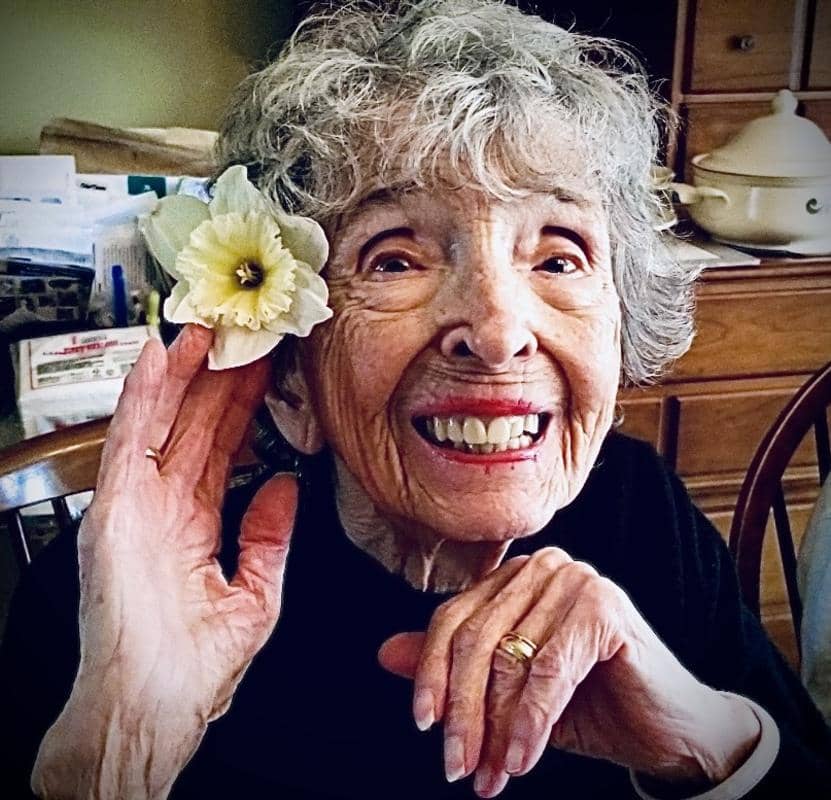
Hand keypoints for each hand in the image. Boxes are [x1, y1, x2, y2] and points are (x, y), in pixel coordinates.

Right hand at [32, 325, 297, 799]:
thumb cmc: (194, 667)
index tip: (266, 369)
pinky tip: (157, 359)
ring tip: (206, 330)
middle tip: (241, 333)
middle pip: (193, 425)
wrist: (154, 708)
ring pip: (161, 422)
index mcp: (194, 524)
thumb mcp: (255, 592)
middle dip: (217, 378)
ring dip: (181, 374)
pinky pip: (129, 441)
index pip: (222, 447)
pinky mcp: (114, 510)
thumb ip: (270, 535)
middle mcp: (163, 507)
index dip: (243, 406)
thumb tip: (288, 486)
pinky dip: (141, 397)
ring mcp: (137, 505)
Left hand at [379, 548, 760, 797]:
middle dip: (462, 711)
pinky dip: (530, 721)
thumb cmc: (590, 705)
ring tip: (491, 774)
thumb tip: (386, 654)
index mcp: (515, 576)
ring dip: (495, 726)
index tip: (425, 726)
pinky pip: (548, 671)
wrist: (669, 730)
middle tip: (457, 766)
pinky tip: (521, 758)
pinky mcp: (604, 608)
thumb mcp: (510, 693)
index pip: (452, 618)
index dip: (432, 675)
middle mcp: (542, 567)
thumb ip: (454, 668)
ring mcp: (576, 580)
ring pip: (509, 659)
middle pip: (475, 638)